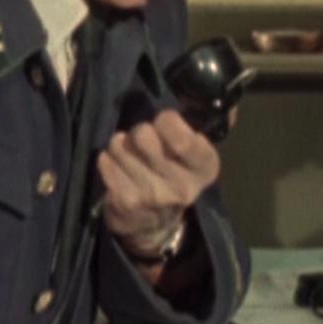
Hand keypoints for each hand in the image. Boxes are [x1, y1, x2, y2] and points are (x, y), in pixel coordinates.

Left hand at [97, 109, 219, 257]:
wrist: (155, 226)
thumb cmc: (176, 174)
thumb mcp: (197, 153)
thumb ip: (200, 122)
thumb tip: (216, 98)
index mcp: (205, 168)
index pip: (183, 139)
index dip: (168, 121)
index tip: (164, 122)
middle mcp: (182, 186)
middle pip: (144, 135)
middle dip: (140, 130)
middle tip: (144, 139)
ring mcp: (152, 195)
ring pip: (120, 145)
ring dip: (121, 144)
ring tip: (130, 153)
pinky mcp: (125, 201)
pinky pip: (106, 161)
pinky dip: (108, 158)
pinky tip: (118, 165)